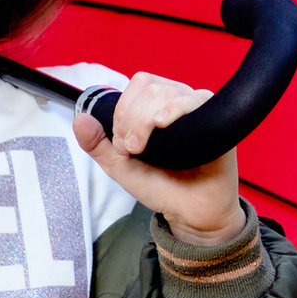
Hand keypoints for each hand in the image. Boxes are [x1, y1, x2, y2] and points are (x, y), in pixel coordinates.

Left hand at [76, 74, 246, 247]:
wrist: (189, 212)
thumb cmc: (161, 186)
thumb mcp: (120, 165)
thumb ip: (97, 144)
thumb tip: (79, 118)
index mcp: (158, 105)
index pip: (138, 85)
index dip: (123, 110)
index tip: (122, 143)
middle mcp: (180, 102)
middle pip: (149, 88)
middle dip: (131, 119)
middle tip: (133, 150)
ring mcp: (199, 109)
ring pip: (167, 93)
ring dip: (145, 120)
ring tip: (144, 149)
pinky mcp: (217, 120)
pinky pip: (196, 100)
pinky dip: (175, 109)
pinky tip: (163, 124)